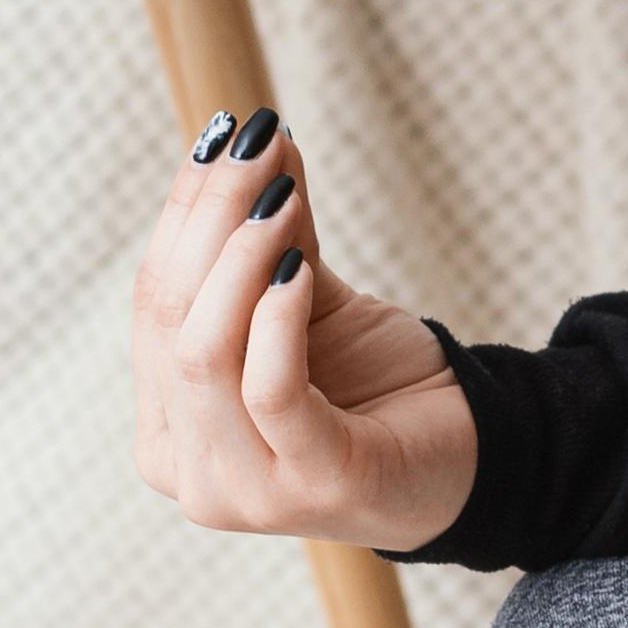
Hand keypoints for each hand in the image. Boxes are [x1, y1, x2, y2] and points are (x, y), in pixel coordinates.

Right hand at [126, 108, 478, 553]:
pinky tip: (299, 266)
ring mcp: (245, 493)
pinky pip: (268, 389)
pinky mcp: (312, 487)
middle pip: (170, 322)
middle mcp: (192, 475)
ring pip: (203, 355)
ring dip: (239, 259)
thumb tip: (251, 137)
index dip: (183, 215)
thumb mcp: (310, 299)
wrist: (474, 453)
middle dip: (210, 220)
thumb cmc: (380, 383)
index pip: (152, 306)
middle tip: (255, 147)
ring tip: (281, 197)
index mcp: (169, 432)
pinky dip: (276, 318)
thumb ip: (271, 234)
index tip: (223, 135)